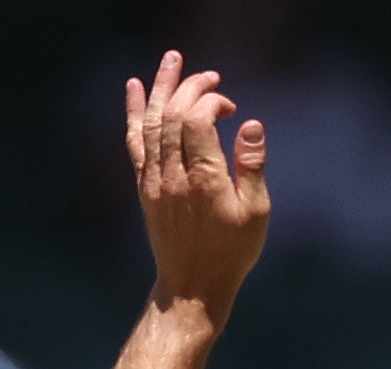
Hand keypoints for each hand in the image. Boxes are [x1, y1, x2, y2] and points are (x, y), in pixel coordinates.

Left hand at [127, 51, 268, 317]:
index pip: (197, 120)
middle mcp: (173, 176)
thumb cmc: (231, 251)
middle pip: (173, 115)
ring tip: (172, 60)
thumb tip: (250, 124)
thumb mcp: (256, 211)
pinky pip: (135, 142)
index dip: (212, 101)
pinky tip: (136, 88)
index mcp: (203, 179)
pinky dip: (135, 113)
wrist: (191, 286)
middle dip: (190, 87)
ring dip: (162, 88)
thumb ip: (252, 166)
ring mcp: (154, 180)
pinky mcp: (145, 186)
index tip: (230, 107)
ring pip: (152, 123)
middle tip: (210, 74)